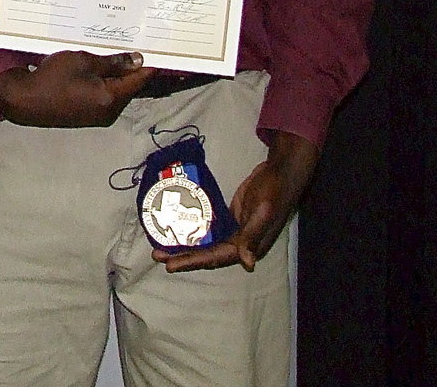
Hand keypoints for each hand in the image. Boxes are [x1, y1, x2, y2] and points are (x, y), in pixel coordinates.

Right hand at [0, 49, 153, 126]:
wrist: (22, 100)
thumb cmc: (53, 78)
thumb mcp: (84, 61)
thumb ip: (113, 62)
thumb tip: (138, 60)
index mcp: (111, 99)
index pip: (139, 79)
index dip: (149, 62)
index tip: (157, 45)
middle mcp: (108, 111)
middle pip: (128, 85)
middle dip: (131, 64)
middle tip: (136, 40)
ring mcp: (95, 114)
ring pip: (114, 88)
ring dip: (115, 70)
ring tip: (116, 46)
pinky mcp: (84, 113)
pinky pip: (101, 93)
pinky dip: (102, 78)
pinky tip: (98, 62)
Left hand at [152, 130, 319, 272]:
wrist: (279, 171)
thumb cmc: (274, 191)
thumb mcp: (264, 211)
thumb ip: (253, 235)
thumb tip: (247, 263)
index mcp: (248, 246)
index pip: (215, 258)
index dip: (193, 262)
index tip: (170, 265)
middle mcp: (240, 243)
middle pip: (207, 254)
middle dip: (183, 256)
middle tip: (157, 256)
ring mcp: (234, 230)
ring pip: (206, 242)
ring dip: (187, 244)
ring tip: (162, 245)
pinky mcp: (230, 218)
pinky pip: (210, 229)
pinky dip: (195, 230)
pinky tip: (179, 228)